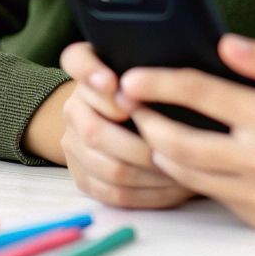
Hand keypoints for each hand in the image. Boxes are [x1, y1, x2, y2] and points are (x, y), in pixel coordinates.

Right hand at [55, 41, 194, 208]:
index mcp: (85, 70)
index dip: (92, 74)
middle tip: (176, 148)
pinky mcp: (82, 178)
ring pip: (110, 167)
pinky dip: (148, 194)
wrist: (121, 123)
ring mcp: (73, 145)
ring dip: (150, 173)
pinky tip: (174, 188)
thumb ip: (154, 69)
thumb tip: (174, 80)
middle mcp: (71, 107)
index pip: (76, 61)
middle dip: (141, 144)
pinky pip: (113, 194)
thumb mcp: (151, 72)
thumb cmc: (151, 93)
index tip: (114, 83)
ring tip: (184, 170)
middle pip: (96, 131)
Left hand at [121, 34, 254, 228]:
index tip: (131, 78)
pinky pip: (216, 196)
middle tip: (133, 108)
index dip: (157, 83)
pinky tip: (193, 157)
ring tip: (155, 131)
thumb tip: (223, 44)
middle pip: (176, 144)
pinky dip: (198, 176)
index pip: (197, 94)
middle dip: (145, 124)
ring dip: (163, 153)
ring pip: (189, 176)